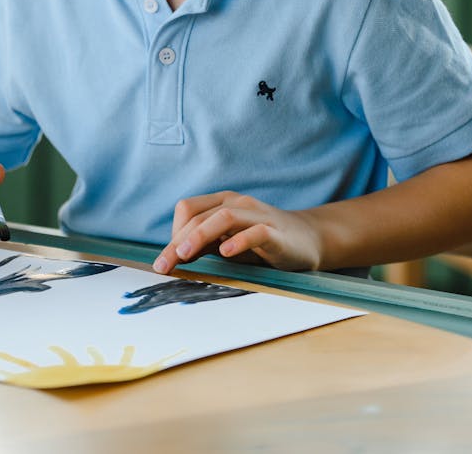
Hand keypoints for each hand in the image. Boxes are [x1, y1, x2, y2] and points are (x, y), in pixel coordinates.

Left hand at [152, 191, 321, 274]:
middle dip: (177, 243)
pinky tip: (226, 253)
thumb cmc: (263, 242)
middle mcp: (237, 203)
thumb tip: (174, 259)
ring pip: (223, 217)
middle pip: (199, 216)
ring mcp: (256, 215)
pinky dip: (238, 241)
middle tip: (164, 267)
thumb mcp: (229, 242)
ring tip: (185, 254)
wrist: (307, 239)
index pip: (188, 210)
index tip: (165, 261)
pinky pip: (255, 232)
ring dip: (200, 235)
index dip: (173, 234)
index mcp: (222, 203)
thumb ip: (206, 245)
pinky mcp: (275, 232)